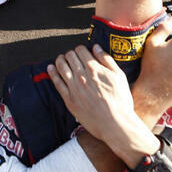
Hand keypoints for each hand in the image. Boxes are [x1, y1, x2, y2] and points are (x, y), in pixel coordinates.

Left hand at [49, 45, 156, 164]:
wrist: (115, 124)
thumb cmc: (120, 101)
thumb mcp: (119, 76)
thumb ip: (106, 60)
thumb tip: (96, 47)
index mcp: (94, 68)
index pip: (81, 50)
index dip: (80, 49)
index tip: (82, 52)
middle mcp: (81, 76)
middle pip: (69, 56)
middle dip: (70, 54)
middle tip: (72, 56)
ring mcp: (74, 88)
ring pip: (61, 66)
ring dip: (60, 60)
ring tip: (61, 59)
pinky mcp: (69, 99)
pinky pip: (57, 83)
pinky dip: (52, 73)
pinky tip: (50, 68)